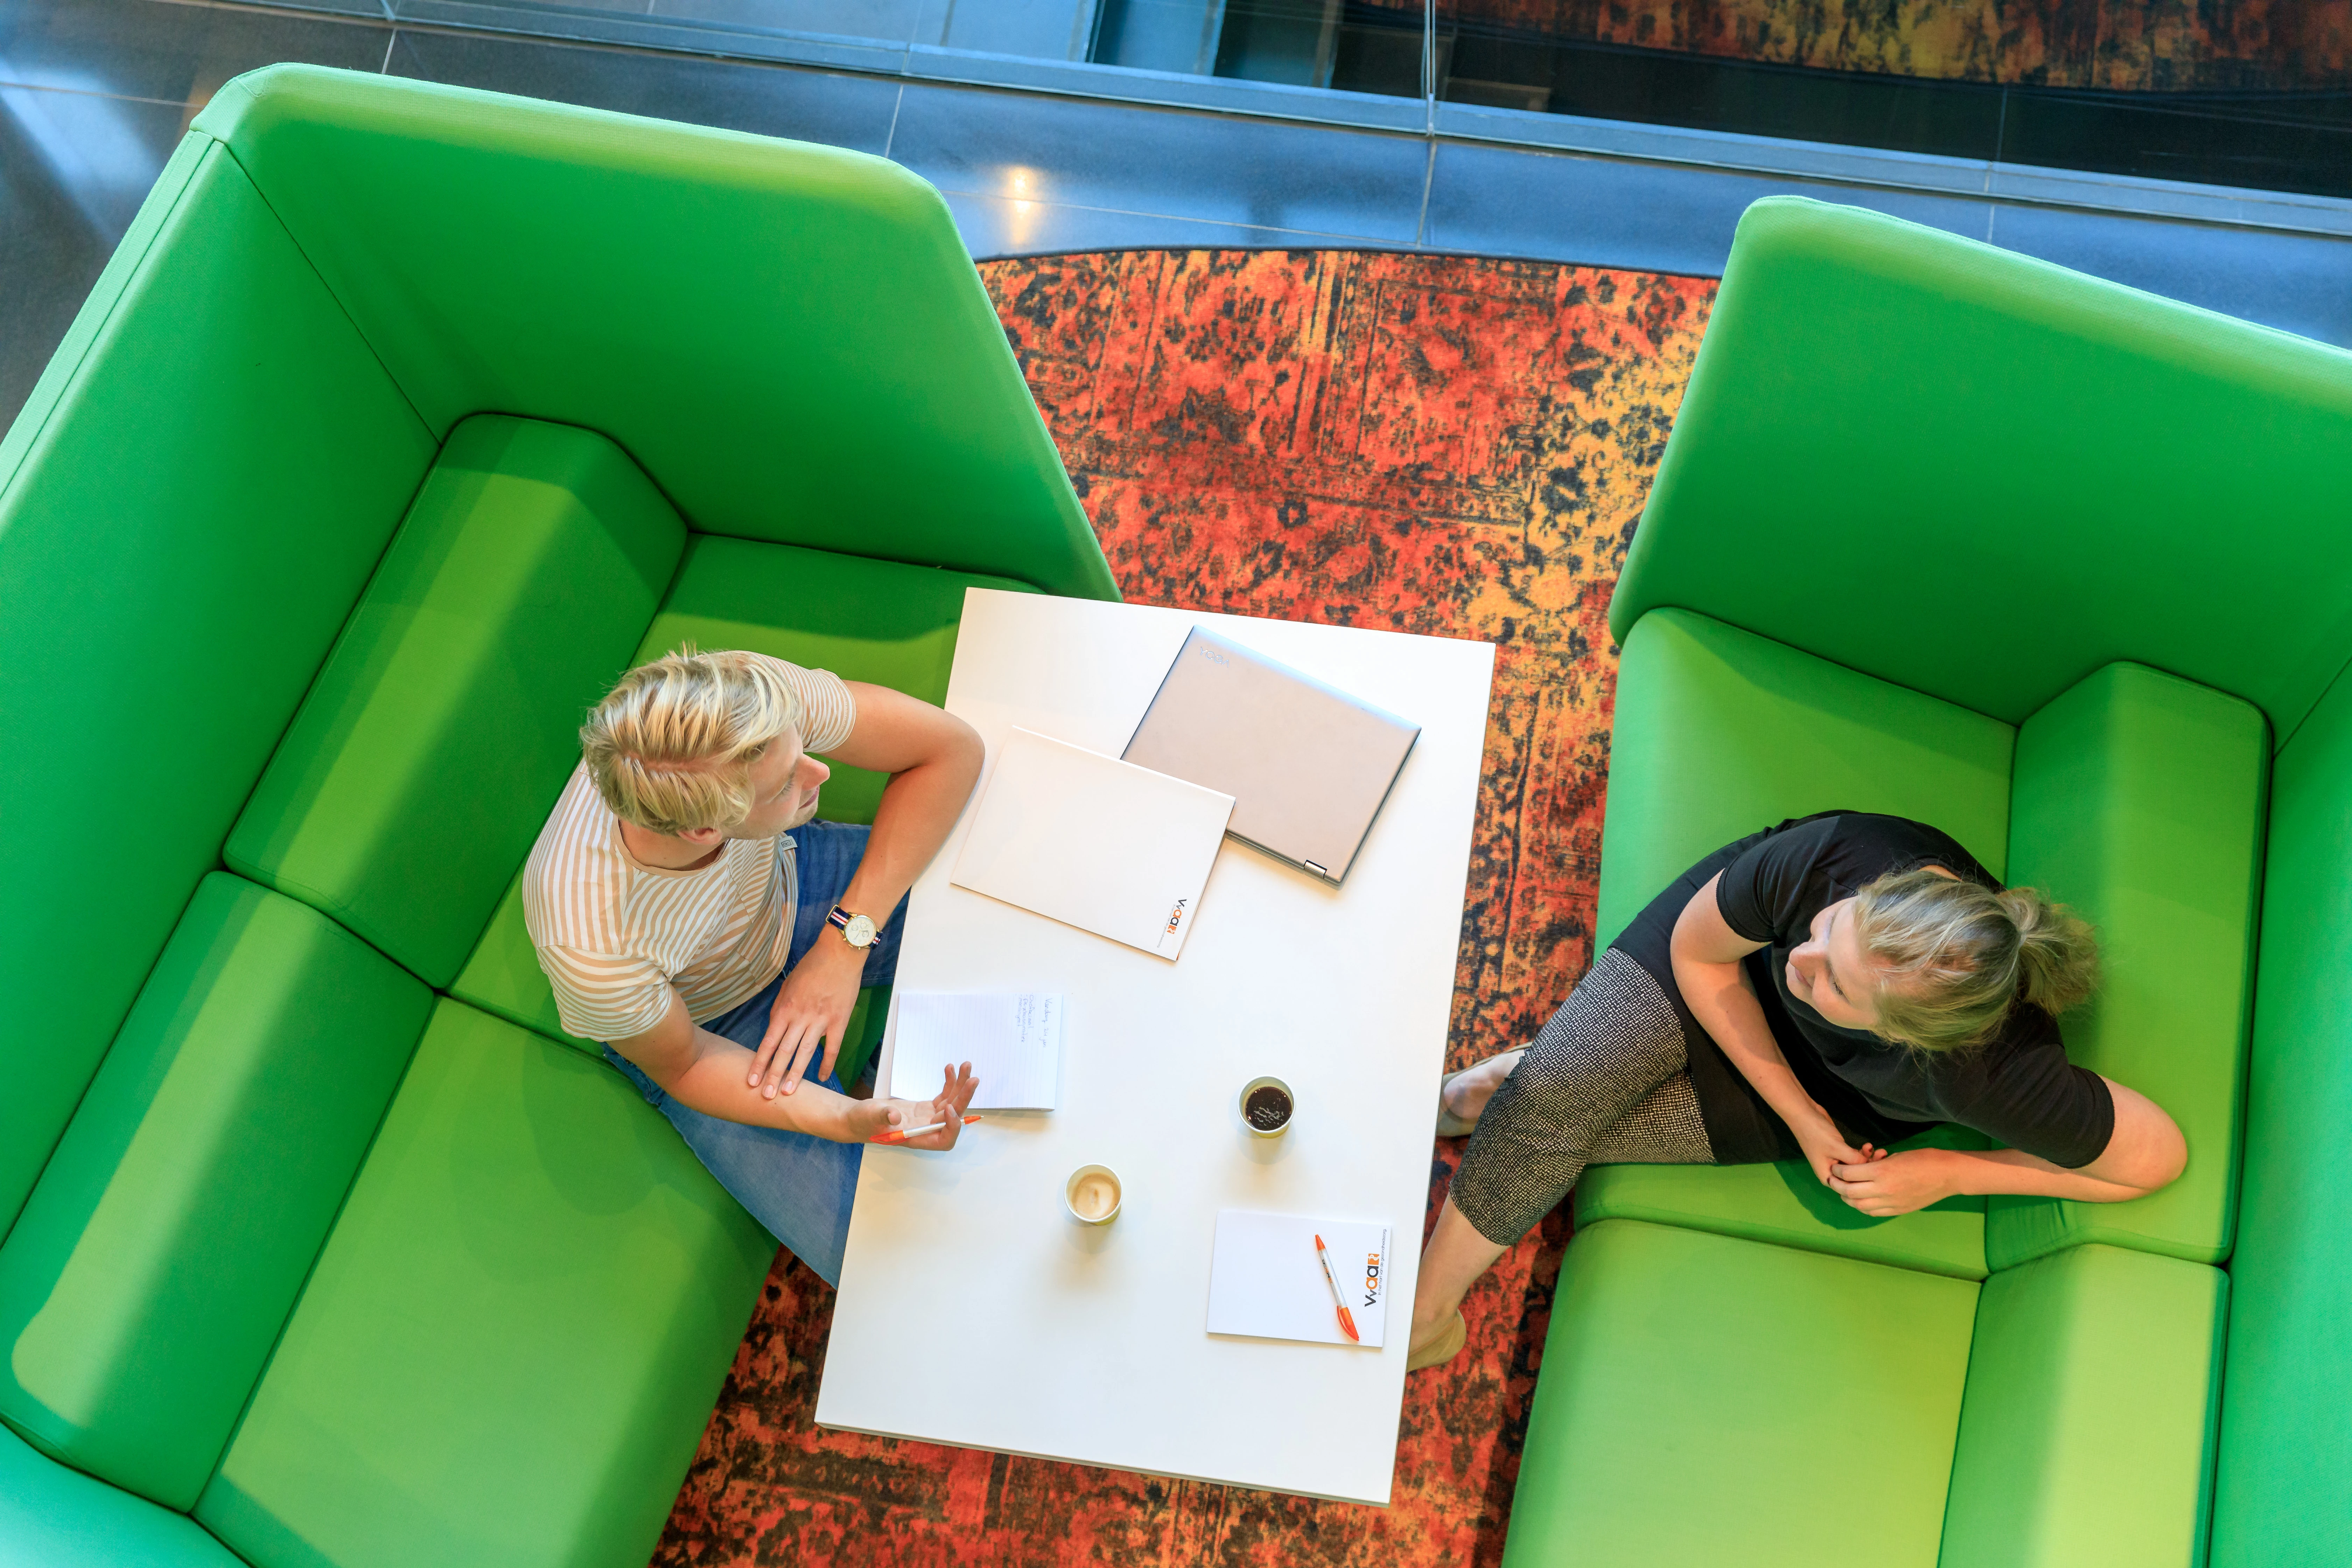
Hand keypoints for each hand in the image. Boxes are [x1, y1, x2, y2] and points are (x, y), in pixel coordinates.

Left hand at [749, 939, 864, 1097]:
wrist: (838, 954)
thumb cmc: (811, 967)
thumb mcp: (787, 986)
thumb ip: (780, 1009)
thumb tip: (776, 1029)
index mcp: (785, 1009)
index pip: (768, 1042)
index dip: (759, 1063)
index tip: (751, 1080)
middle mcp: (800, 1017)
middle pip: (784, 1052)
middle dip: (773, 1075)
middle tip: (766, 1096)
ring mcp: (820, 1020)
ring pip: (805, 1052)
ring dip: (796, 1074)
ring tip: (788, 1092)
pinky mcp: (839, 1020)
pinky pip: (832, 1047)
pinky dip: (827, 1063)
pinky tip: (821, 1077)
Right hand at [863, 1063, 978, 1149]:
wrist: (860, 1117)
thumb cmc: (863, 1122)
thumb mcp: (870, 1118)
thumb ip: (883, 1117)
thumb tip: (894, 1116)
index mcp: (917, 1138)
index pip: (944, 1139)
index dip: (951, 1126)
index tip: (948, 1107)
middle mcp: (927, 1130)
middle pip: (953, 1117)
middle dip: (963, 1098)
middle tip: (973, 1079)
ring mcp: (928, 1118)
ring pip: (951, 1103)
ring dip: (960, 1086)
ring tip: (966, 1066)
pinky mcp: (926, 1108)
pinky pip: (943, 1096)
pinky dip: (949, 1083)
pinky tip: (949, 1068)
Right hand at [1794, 1116, 1876, 1188]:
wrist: (1804, 1114)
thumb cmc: (1817, 1134)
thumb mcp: (1837, 1148)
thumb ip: (1855, 1160)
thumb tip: (1871, 1167)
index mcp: (1828, 1177)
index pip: (1850, 1187)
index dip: (1865, 1181)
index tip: (1879, 1172)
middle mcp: (1832, 1172)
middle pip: (1854, 1176)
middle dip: (1869, 1167)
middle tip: (1881, 1156)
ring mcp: (1836, 1161)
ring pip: (1856, 1165)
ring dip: (1868, 1158)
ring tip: (1878, 1150)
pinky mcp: (1839, 1151)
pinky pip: (1854, 1156)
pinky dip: (1862, 1152)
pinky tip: (1868, 1145)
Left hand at [1827, 1148, 1950, 1216]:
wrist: (1948, 1175)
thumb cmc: (1923, 1159)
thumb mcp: (1896, 1156)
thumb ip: (1876, 1165)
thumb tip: (1861, 1169)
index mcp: (1882, 1171)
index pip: (1849, 1174)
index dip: (1838, 1170)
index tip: (1835, 1167)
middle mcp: (1883, 1189)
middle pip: (1849, 1192)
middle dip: (1837, 1185)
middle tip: (1833, 1180)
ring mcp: (1891, 1203)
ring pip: (1859, 1205)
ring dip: (1848, 1198)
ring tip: (1844, 1191)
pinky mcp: (1898, 1211)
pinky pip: (1873, 1212)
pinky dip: (1862, 1207)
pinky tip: (1860, 1200)